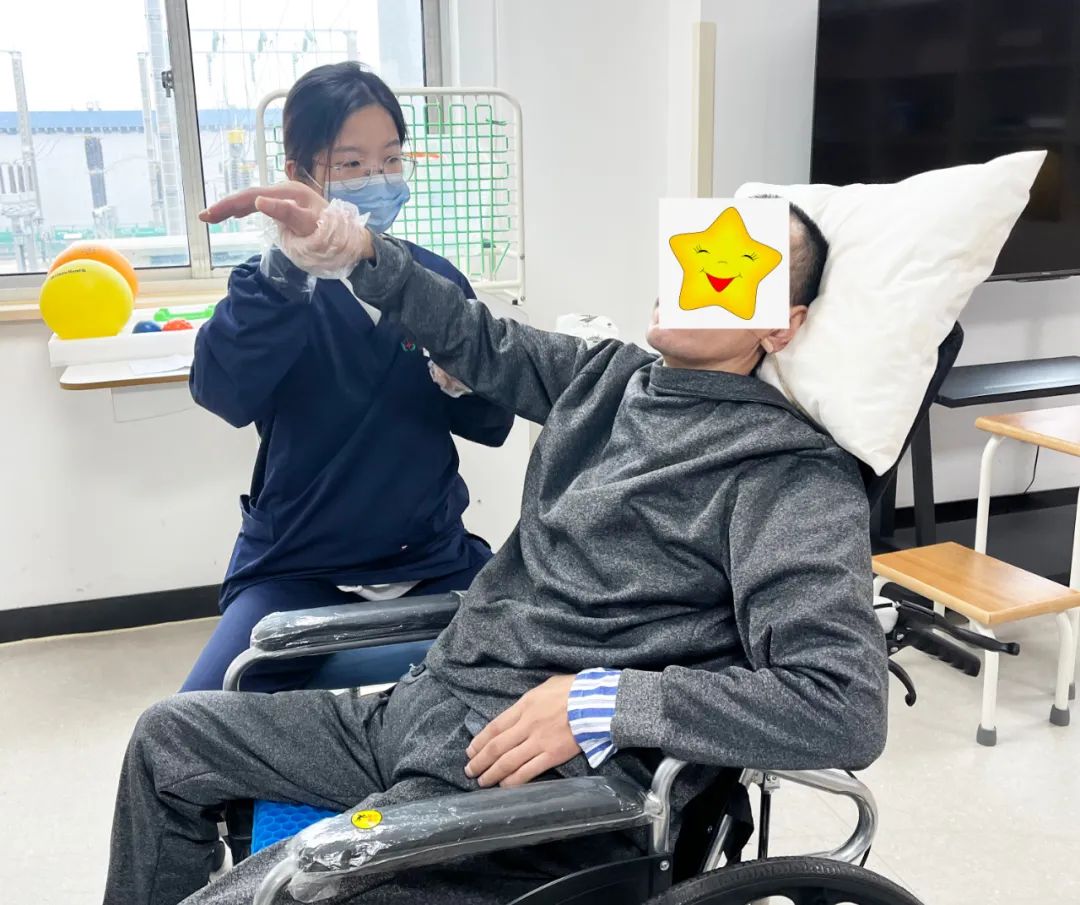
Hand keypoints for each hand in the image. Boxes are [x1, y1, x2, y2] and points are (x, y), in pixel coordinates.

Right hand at [199, 182, 328, 237]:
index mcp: (289, 192)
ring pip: (254, 200)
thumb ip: (286, 213)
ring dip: (233, 208)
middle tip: (204, 217)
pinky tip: (238, 215)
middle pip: (250, 196)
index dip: (229, 204)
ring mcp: (287, 197)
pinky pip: (262, 205)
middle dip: (226, 206)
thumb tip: (259, 203)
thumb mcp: (309, 226)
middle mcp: (286, 190)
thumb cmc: (331, 235)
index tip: (210, 214)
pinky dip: (246, 210)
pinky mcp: (288, 206)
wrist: (349, 240)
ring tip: (213, 216)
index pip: (252, 196)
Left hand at [465, 675, 579, 787]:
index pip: (494, 727)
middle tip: (470, 771)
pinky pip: (528, 771)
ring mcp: (539, 742)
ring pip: (508, 762)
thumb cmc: (574, 689)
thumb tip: (520, 710)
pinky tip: (504, 786)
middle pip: (496, 747)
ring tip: (482, 782)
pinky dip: (513, 781)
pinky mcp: (553, 755)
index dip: (479, 742)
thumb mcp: (545, 687)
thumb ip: (529, 701)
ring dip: (492, 774)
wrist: (597, 701)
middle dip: (480, 761)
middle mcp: (527, 725)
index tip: (470, 752)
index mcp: (524, 706)